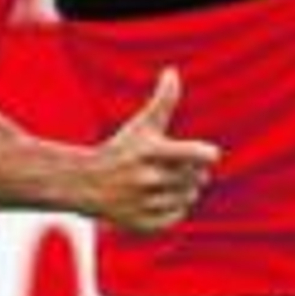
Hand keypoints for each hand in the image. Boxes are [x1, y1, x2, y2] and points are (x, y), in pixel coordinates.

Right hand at [83, 67, 220, 231]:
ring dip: (183, 190)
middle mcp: (147, 178)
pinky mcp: (141, 224)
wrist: (86, 184)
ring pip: (189, 198)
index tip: (206, 154)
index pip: (200, 155)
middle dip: (191, 172)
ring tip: (165, 184)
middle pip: (197, 178)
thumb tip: (172, 71)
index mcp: (151, 151)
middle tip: (174, 168)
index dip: (208, 154)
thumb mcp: (142, 124)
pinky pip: (176, 216)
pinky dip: (174, 209)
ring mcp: (143, 203)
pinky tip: (160, 200)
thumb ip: (163, 100)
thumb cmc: (120, 149)